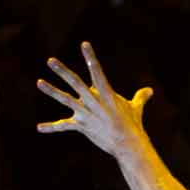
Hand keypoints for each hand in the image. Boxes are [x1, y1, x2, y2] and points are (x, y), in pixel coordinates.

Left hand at [37, 42, 153, 157]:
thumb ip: (140, 97)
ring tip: (39, 82)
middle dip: (63, 71)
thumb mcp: (136, 109)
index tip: (84, 44)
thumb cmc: (133, 125)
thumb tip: (150, 91)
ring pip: (66, 99)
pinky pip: (64, 126)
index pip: (97, 72)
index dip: (91, 57)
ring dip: (52, 90)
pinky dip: (51, 127)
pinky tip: (39, 128)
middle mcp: (94, 102)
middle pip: (76, 83)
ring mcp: (86, 114)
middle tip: (50, 60)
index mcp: (107, 94)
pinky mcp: (82, 126)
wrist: (127, 145)